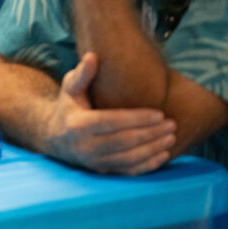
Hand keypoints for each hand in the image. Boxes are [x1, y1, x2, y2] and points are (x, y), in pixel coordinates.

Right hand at [44, 53, 175, 174]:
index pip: (112, 122)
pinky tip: (163, 155)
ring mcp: (93, 162)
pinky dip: (147, 165)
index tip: (160, 113)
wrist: (55, 136)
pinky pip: (128, 172)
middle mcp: (84, 147)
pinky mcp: (101, 172)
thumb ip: (82, 74)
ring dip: (153, 149)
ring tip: (171, 137)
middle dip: (151, 134)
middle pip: (124, 142)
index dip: (137, 119)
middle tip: (172, 124)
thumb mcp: (71, 88)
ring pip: (129, 158)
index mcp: (78, 124)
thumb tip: (92, 56)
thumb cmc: (68, 106)